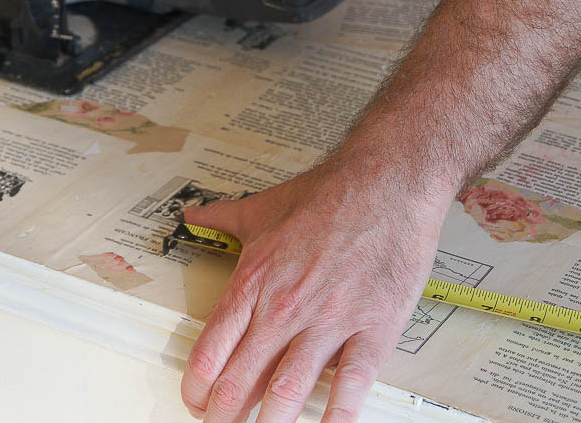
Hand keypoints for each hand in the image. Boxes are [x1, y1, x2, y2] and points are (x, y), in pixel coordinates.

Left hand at [180, 157, 447, 421]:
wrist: (387, 181)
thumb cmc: (327, 194)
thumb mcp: (261, 207)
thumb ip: (222, 217)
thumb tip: (192, 215)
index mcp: (253, 282)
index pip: (210, 351)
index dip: (196, 387)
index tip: (194, 401)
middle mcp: (284, 308)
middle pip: (240, 380)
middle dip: (224, 414)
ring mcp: (327, 322)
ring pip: (287, 391)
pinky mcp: (372, 329)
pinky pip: (351, 385)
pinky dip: (337, 417)